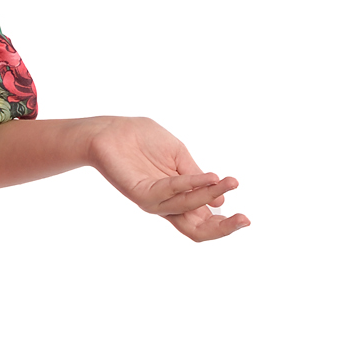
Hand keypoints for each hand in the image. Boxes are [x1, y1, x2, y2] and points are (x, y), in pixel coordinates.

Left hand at [87, 117, 249, 241]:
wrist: (112, 131)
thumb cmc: (143, 141)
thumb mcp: (179, 157)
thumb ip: (197, 178)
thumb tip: (221, 202)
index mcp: (179, 198)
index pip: (205, 220)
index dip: (226, 223)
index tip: (247, 219)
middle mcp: (167, 205)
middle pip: (197, 228)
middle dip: (223, 227)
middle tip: (245, 220)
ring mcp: (154, 201)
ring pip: (187, 208)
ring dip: (211, 194)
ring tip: (229, 181)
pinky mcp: (140, 193)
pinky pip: (170, 191)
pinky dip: (191, 184)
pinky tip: (209, 176)